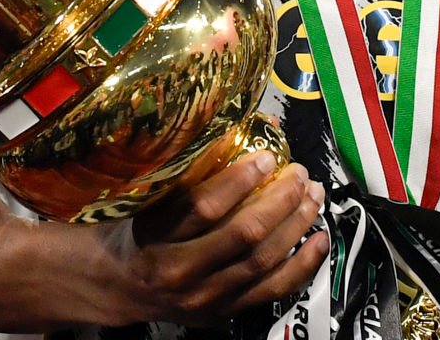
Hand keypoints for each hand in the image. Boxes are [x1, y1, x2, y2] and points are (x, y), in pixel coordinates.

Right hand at [115, 151, 328, 325]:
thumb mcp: (149, 198)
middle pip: (242, 235)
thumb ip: (188, 171)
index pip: (203, 207)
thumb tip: (244, 126)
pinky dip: (303, 265)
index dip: (240, 180)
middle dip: (280, 200)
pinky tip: (320, 239)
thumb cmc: (139, 228)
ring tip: (314, 196)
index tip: (266, 156)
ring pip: (262, 261)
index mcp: (155, 235)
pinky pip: (273, 290)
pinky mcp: (224, 312)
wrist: (119, 286)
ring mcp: (204, 297)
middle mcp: (179, 270)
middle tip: (300, 173)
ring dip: (296, 225)